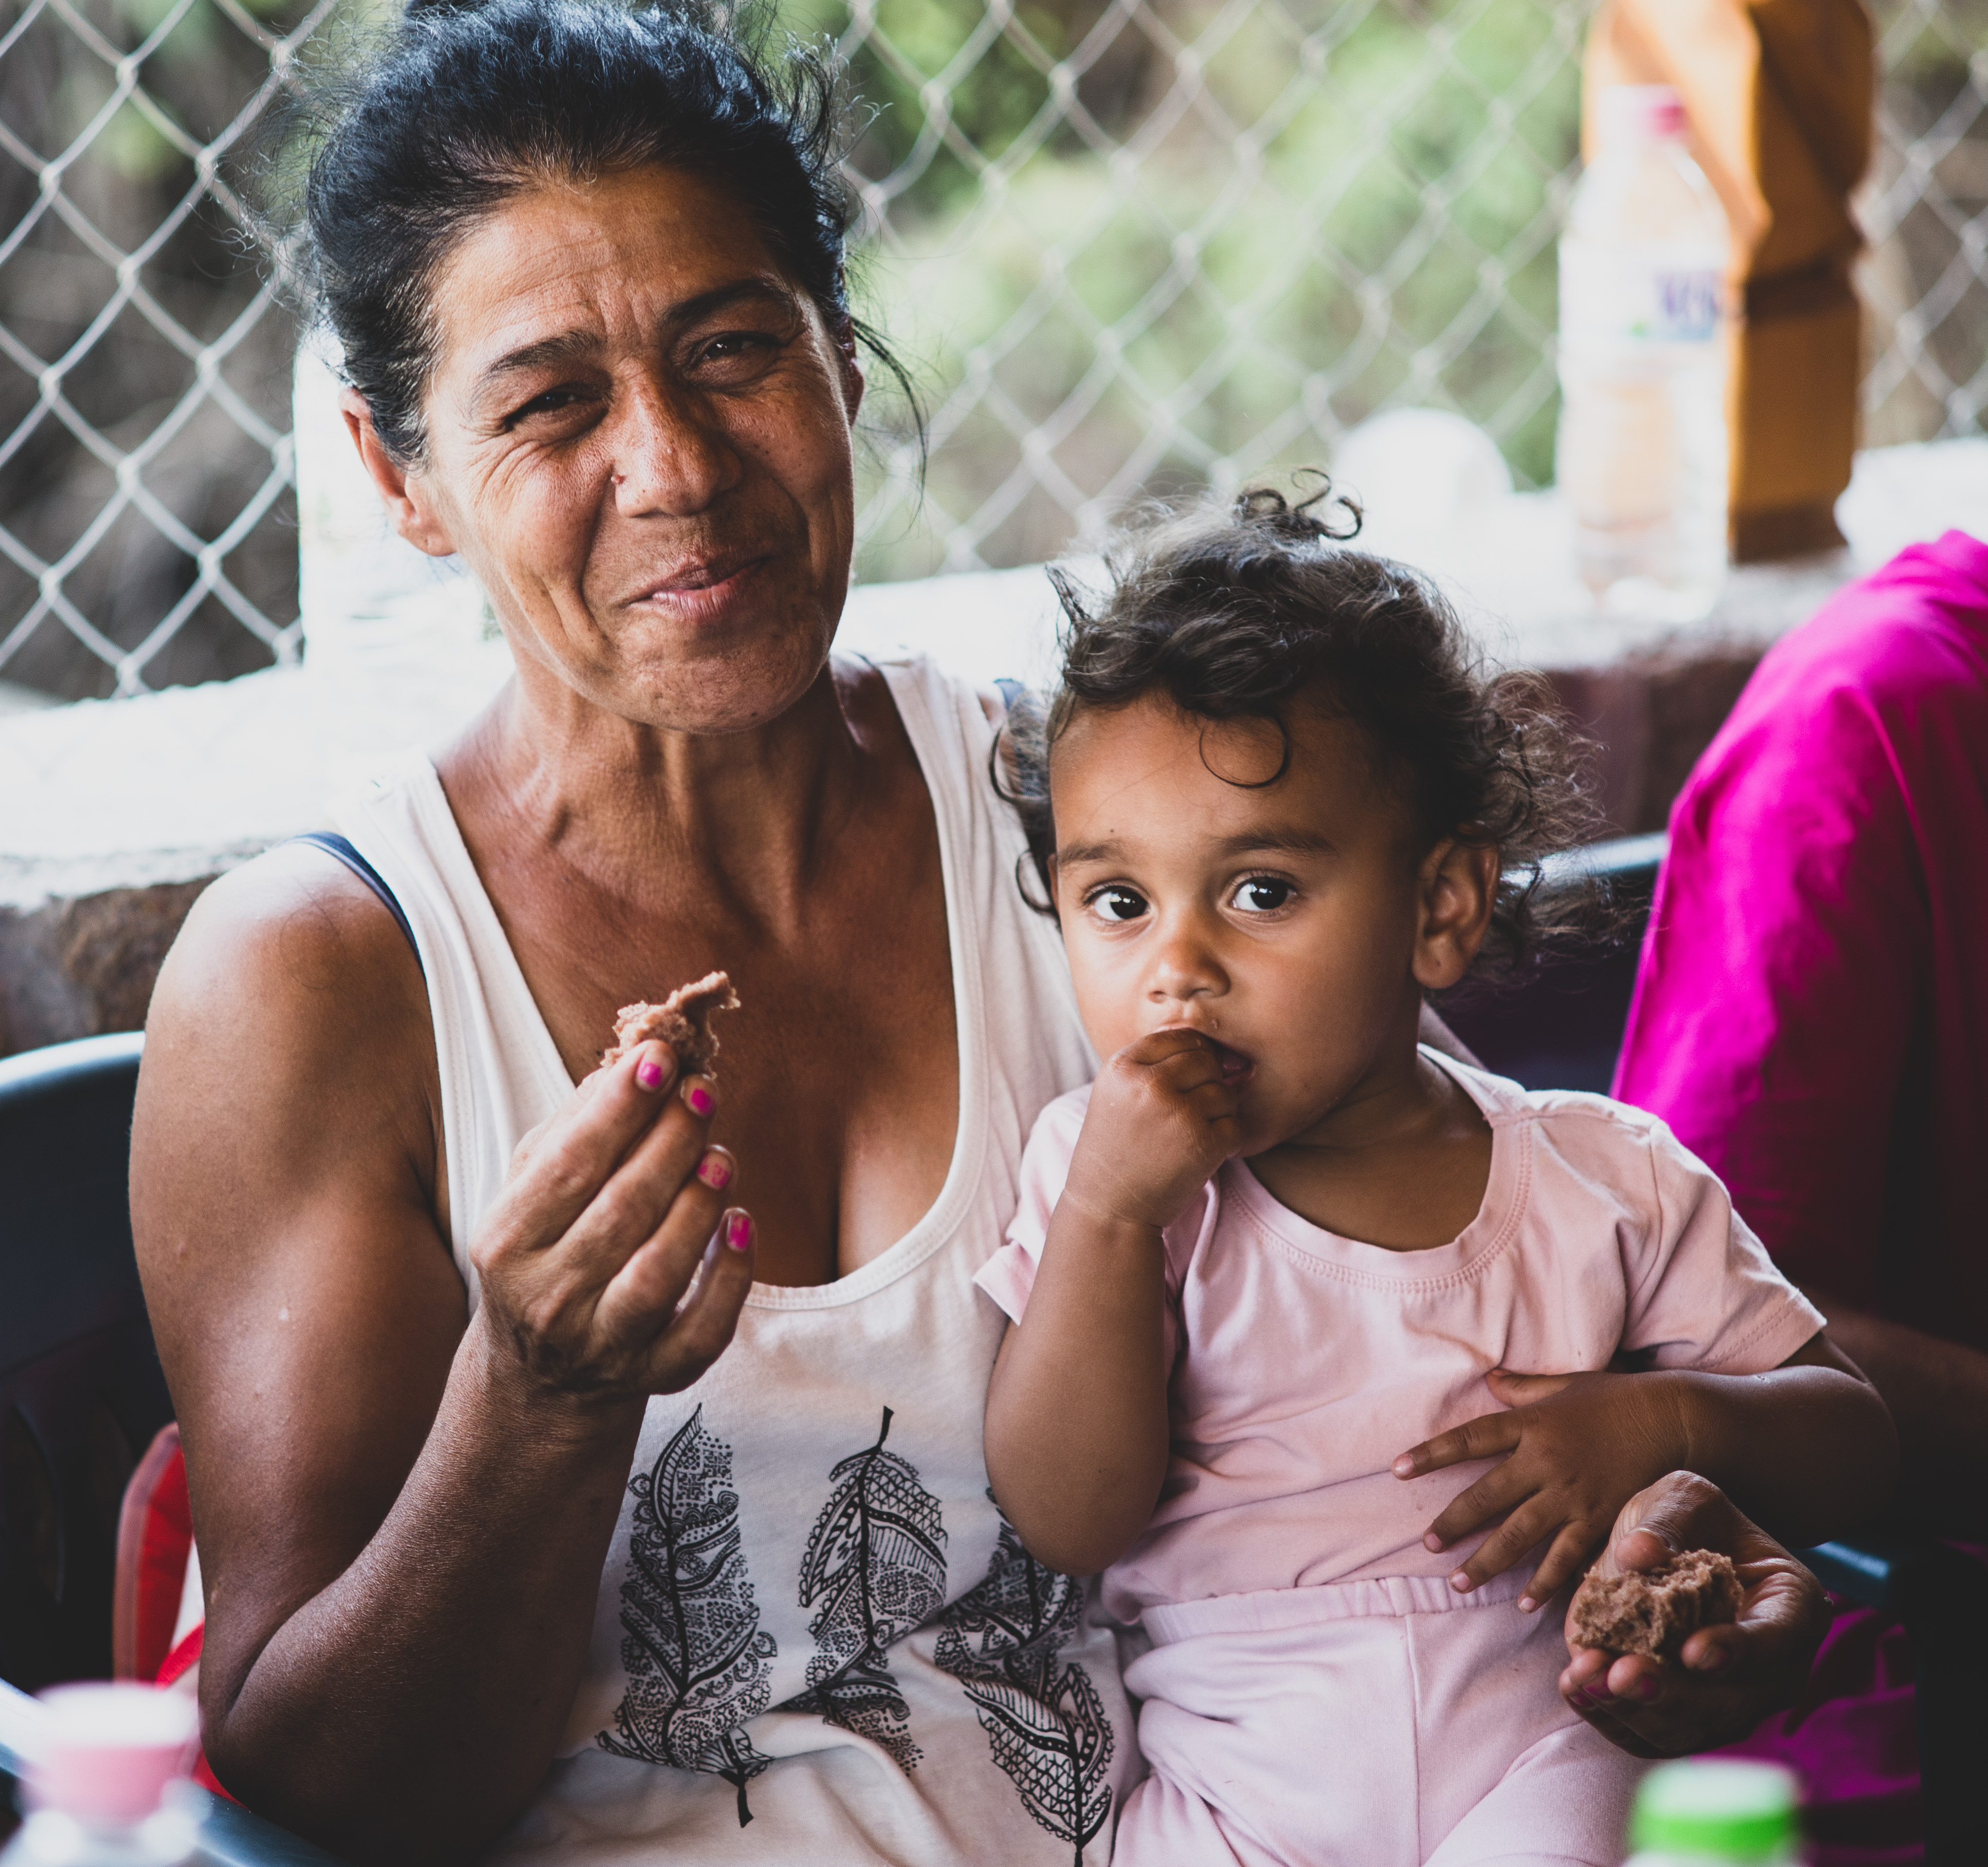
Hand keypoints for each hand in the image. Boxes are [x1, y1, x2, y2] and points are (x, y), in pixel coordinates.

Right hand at [471, 1041, 754, 1402]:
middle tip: (705, 1092)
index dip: (620, 1109)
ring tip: (723, 1153)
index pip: (569, 1165)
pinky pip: (702, 1332)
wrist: (542, 1376)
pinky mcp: (653, 1377)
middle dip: (671, 1143)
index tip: (661, 1058)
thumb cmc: (548, 1252)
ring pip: (659, 1272)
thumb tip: (633, 1061)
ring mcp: (601, 1345)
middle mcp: (547, 1299)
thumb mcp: (535, 1191)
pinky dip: (730, 1277)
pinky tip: (741, 1224)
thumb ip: (576, 1128)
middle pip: (621, 1212)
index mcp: (507, 1242)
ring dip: (699, 1204)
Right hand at [1062, 1028, 1242, 1232]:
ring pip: (1225, 1092)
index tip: (1186, 1082)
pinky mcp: (1203, 1144)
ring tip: (1194, 1134)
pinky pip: (1236, 1125)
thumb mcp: (1116, 1094)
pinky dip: (1228, 1141)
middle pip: (1205, 1060)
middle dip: (1206, 1084)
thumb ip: (1153, 1064)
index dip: (1191, 1056)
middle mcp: (1149, 1084)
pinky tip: (1205, 1152)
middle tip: (1190, 1112)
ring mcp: (1177, 1113)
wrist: (1108, 1209)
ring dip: (1219, 1113)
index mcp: (1122, 1067)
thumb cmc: (1115, 1150)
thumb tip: (1215, 1048)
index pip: (1178, 1037)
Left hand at [1395, 1367, 1689, 1607]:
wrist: (1671, 1418)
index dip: (1431, 1453)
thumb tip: (1489, 1378)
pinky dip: (1545, 1583)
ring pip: (1519, 1534)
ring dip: (1488, 1561)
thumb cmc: (1615, 1398)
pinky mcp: (1600, 1519)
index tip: (1397, 1469)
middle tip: (1428, 1545)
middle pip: (1487, 1496)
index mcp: (1531, 1424)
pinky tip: (1524, 1605)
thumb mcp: (1565, 1386)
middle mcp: (1545, 1461)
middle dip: (1454, 1522)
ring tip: (1460, 1582)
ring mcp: (1572, 1494)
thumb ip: (1523, 1388)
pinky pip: (1566, 1557)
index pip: (1470, 1439)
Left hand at [1558, 1472, 1829, 1757]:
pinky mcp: (1686, 1719)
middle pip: (1729, 1703)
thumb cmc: (1692, 1517)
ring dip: (1632, 1711)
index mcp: (1792, 1607)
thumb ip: (1666, 1522)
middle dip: (1671, 1694)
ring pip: (1687, 1729)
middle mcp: (1772, 1669)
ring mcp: (1732, 1702)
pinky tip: (1576, 1688)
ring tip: (1583, 1680)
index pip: (1774, 1640)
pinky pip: (1651, 1734)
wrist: (1676, 1545)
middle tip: (1621, 1675)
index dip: (1737, 1651)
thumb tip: (1637, 1554)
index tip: (1693, 1652)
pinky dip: (1612, 1717)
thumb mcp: (1683, 1498)